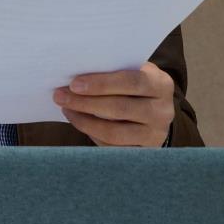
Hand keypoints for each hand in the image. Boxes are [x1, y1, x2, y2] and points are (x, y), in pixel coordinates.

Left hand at [51, 63, 174, 146]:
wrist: (156, 111)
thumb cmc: (136, 86)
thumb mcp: (134, 72)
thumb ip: (114, 70)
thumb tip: (75, 74)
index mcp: (161, 84)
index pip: (132, 82)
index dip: (102, 84)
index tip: (74, 84)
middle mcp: (162, 111)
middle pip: (120, 108)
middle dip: (85, 102)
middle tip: (60, 96)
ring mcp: (155, 134)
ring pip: (114, 132)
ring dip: (84, 121)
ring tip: (66, 109)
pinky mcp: (143, 152)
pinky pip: (112, 147)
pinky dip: (92, 134)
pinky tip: (79, 121)